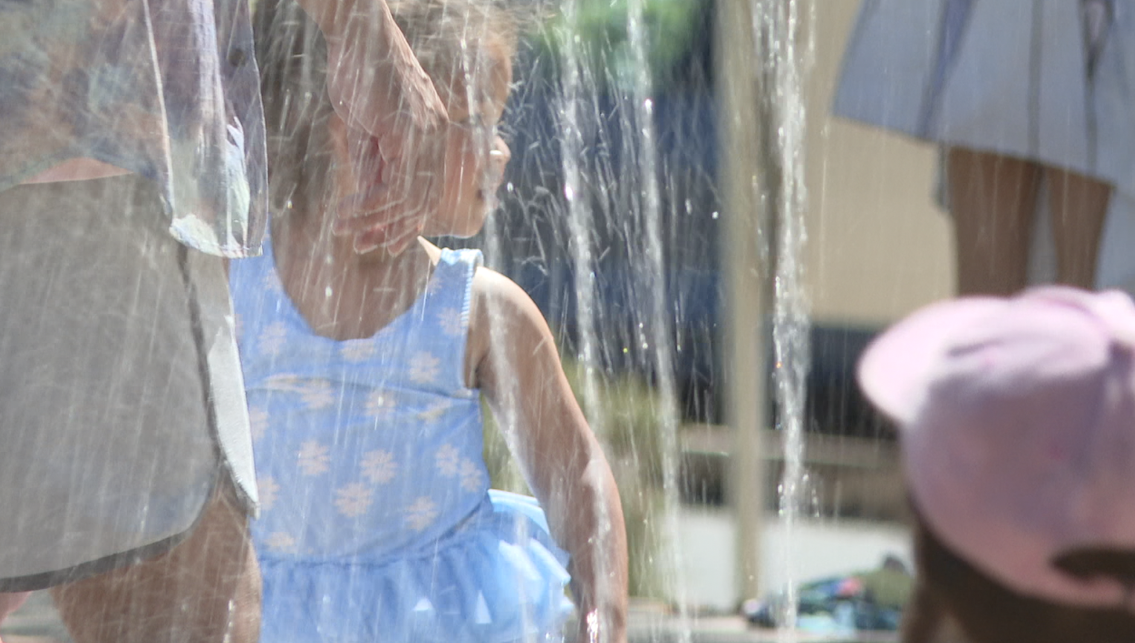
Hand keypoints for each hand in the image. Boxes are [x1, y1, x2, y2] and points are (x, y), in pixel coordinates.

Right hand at [307, 0, 449, 253]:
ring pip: (410, 201)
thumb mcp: (365, 128)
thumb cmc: (359, 73)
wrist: (357, 34)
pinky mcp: (409, 135)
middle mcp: (438, 138)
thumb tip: (368, 201)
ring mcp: (427, 137)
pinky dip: (371, 206)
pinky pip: (397, 188)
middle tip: (361, 246)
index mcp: (433, 135)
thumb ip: (372, 164)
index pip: (426, 191)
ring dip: (375, 221)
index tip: (382, 242)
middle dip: (392, 230)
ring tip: (343, 230)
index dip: (405, 221)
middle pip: (423, 202)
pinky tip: (346, 212)